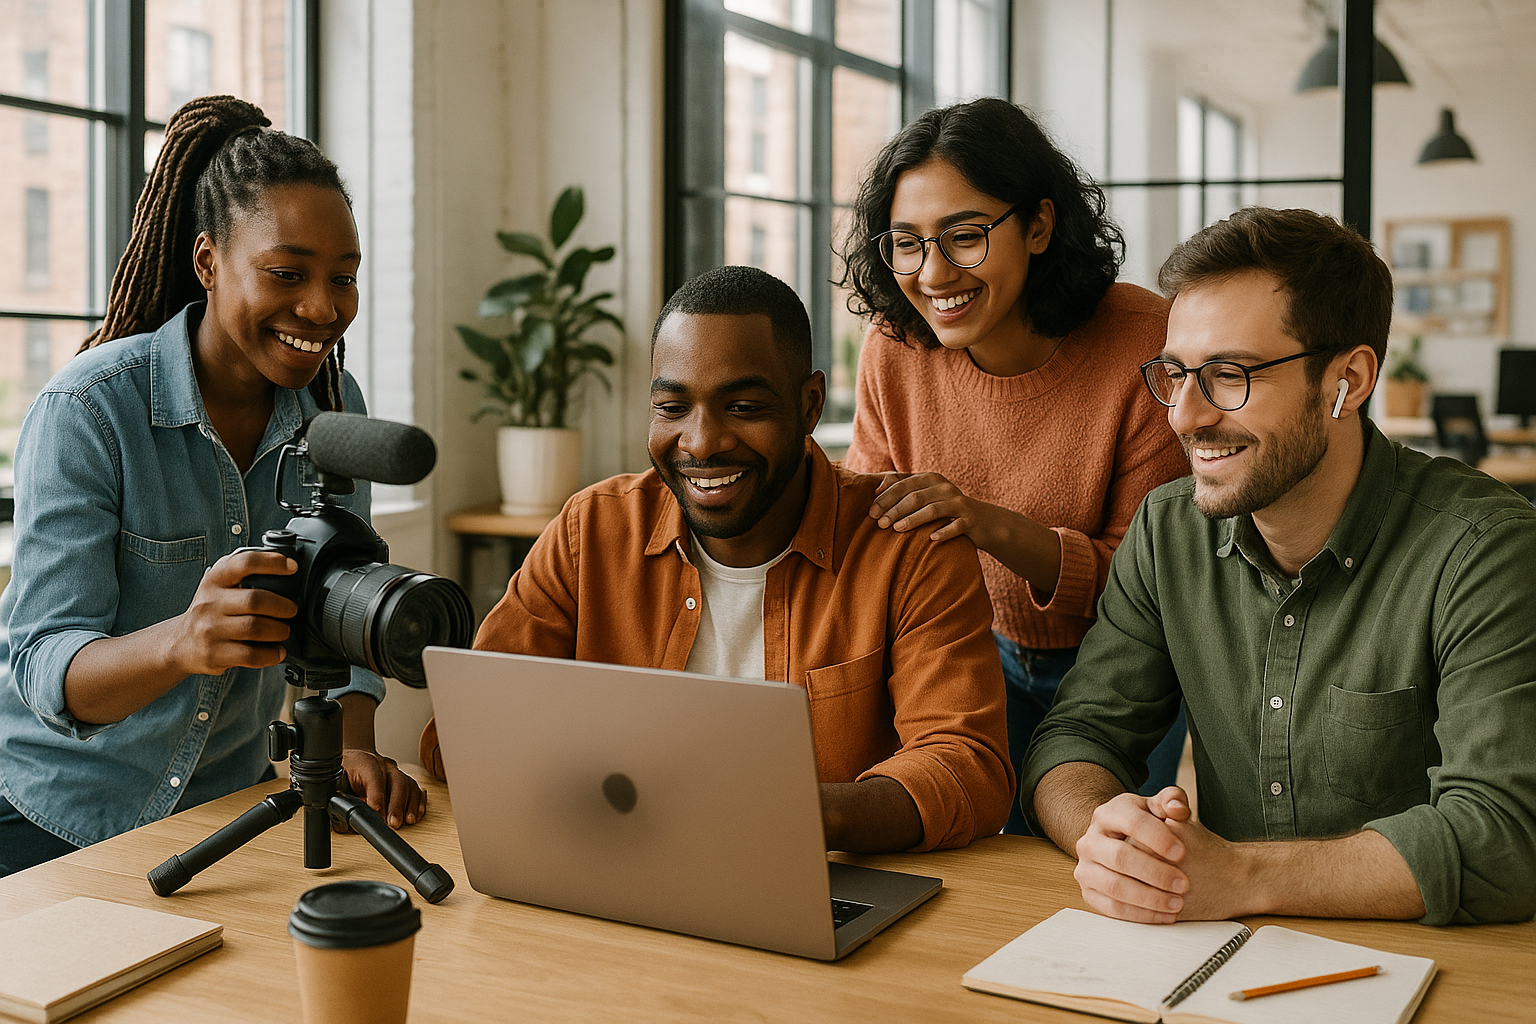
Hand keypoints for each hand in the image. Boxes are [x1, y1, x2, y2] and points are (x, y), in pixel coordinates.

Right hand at [168, 549, 298, 676]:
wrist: (180, 643)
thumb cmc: (210, 611)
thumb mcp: (219, 585)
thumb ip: (244, 574)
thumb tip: (286, 569)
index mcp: (214, 580)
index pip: (244, 563)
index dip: (271, 563)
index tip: (292, 567)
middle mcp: (209, 603)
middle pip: (255, 600)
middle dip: (282, 606)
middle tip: (291, 610)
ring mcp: (209, 629)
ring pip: (255, 628)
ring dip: (279, 631)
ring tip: (284, 631)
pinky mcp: (213, 654)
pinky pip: (250, 655)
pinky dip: (271, 654)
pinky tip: (276, 652)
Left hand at [341, 748, 426, 829]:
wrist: (355, 760)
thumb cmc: (346, 771)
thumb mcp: (337, 781)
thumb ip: (341, 798)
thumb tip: (346, 818)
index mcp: (364, 763)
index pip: (374, 777)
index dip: (377, 797)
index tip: (377, 813)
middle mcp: (384, 766)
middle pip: (397, 782)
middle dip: (397, 804)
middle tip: (393, 823)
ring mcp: (395, 772)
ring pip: (409, 785)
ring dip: (410, 805)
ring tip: (408, 820)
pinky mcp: (403, 780)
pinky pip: (415, 789)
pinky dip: (418, 802)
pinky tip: (417, 813)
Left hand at [870, 472, 1011, 548]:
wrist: (983, 521)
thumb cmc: (945, 510)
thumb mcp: (926, 495)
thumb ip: (903, 489)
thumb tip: (876, 489)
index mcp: (930, 479)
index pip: (903, 484)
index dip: (885, 497)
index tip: (871, 512)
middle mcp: (944, 487)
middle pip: (915, 496)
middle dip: (895, 509)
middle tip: (879, 524)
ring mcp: (958, 503)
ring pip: (933, 510)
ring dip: (913, 519)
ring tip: (897, 529)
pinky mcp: (970, 520)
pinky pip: (956, 525)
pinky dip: (944, 532)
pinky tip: (931, 539)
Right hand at [1072, 787, 1192, 923]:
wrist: (1121, 843)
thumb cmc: (1146, 826)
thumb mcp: (1158, 808)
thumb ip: (1172, 800)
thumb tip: (1177, 808)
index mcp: (1108, 814)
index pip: (1132, 823)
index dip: (1158, 838)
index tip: (1183, 853)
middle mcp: (1090, 840)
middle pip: (1120, 857)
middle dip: (1155, 873)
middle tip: (1184, 884)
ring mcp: (1085, 867)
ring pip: (1114, 886)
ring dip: (1149, 898)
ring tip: (1177, 903)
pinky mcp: (1088, 891)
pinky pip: (1111, 908)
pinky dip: (1141, 915)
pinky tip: (1164, 915)